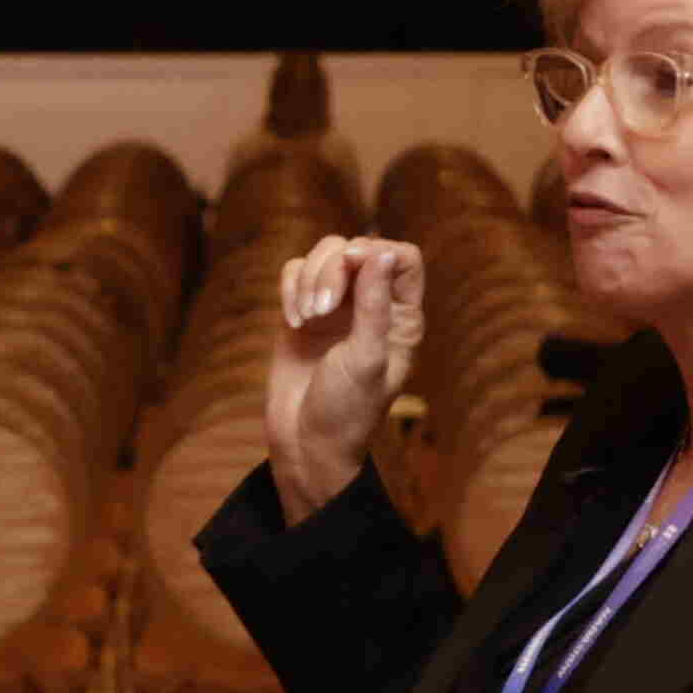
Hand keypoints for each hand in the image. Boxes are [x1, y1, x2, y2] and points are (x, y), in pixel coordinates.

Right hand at [271, 233, 419, 509]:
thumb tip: (383, 253)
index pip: (403, 258)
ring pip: (323, 255)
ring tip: (304, 319)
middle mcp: (372, 305)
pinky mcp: (303, 311)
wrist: (305, 443)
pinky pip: (294, 273)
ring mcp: (336, 307)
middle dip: (332, 269)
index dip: (377, 252)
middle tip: (319, 312)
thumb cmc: (346, 410)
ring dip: (308, 279)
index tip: (352, 266)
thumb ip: (375, 305)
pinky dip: (289, 289)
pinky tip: (293, 323)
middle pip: (356, 249)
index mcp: (401, 318)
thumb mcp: (366, 359)